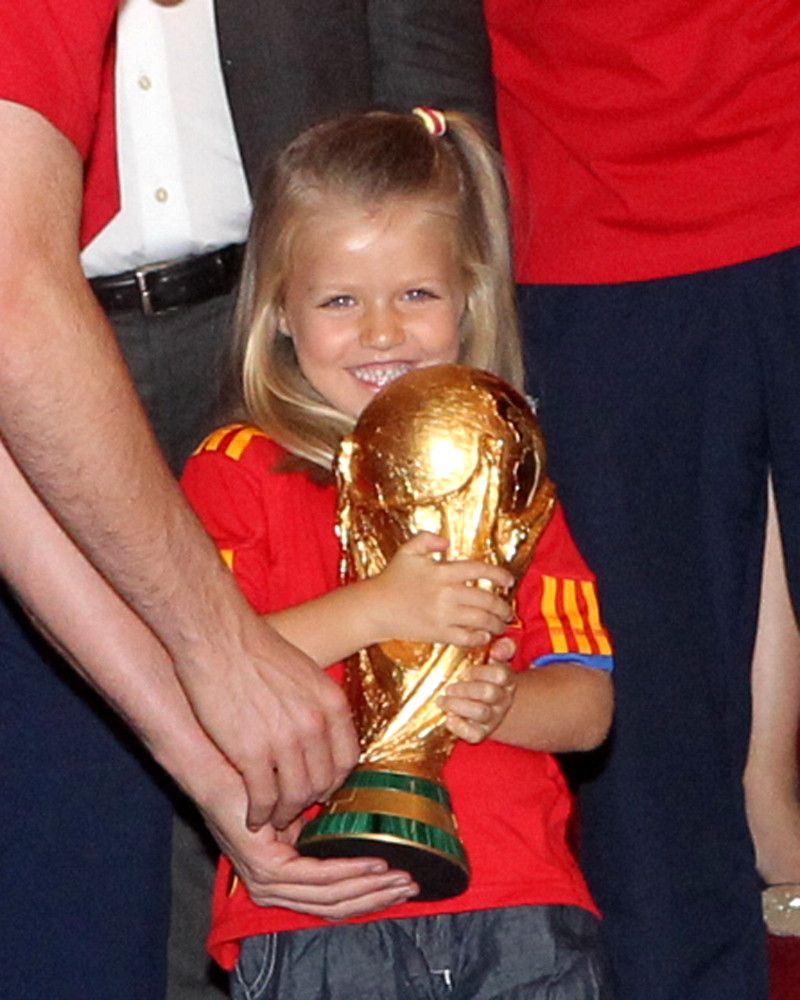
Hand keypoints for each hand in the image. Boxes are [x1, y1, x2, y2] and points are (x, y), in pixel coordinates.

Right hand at [177, 610, 359, 830]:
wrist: (219, 637)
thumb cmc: (255, 650)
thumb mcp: (304, 673)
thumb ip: (316, 705)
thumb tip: (320, 734)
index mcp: (331, 704)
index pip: (347, 760)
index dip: (333, 782)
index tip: (319, 790)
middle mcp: (314, 724)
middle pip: (322, 783)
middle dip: (308, 802)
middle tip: (293, 810)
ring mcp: (285, 740)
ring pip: (295, 796)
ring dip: (284, 813)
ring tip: (272, 817)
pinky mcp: (252, 752)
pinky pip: (264, 797)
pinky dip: (259, 813)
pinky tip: (252, 815)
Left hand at [202, 785, 419, 919]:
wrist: (222, 765)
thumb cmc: (259, 781)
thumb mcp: (298, 809)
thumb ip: (321, 827)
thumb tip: (360, 826)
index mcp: (282, 879)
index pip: (332, 900)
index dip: (370, 894)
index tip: (403, 882)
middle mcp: (273, 889)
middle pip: (336, 906)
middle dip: (378, 897)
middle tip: (410, 885)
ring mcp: (268, 882)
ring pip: (330, 897)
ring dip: (370, 888)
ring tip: (400, 875)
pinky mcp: (267, 868)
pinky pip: (316, 877)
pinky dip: (350, 872)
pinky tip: (374, 863)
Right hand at [366, 532, 513, 647]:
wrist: (376, 608)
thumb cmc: (392, 578)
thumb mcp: (408, 551)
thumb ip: (427, 539)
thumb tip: (447, 542)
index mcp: (442, 571)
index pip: (480, 570)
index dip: (499, 575)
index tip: (509, 581)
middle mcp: (446, 593)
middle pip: (486, 599)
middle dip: (503, 606)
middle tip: (509, 610)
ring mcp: (443, 615)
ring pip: (480, 620)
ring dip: (496, 623)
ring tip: (501, 625)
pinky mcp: (438, 633)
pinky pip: (466, 637)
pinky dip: (479, 638)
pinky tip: (484, 636)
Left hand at [438, 636, 517, 743]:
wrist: (486, 704)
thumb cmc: (485, 677)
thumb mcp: (493, 660)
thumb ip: (502, 648)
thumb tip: (498, 648)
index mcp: (507, 680)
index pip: (500, 674)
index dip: (480, 672)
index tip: (464, 672)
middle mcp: (503, 699)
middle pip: (489, 693)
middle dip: (465, 689)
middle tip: (449, 687)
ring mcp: (493, 718)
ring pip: (481, 713)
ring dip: (458, 705)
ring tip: (442, 700)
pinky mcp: (482, 733)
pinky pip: (475, 734)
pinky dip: (459, 727)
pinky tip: (449, 718)